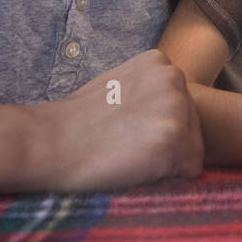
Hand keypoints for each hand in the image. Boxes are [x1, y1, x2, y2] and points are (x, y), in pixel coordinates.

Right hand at [46, 50, 203, 191]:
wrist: (48, 142)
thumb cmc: (76, 121)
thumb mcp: (119, 85)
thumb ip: (148, 90)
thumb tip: (166, 111)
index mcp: (160, 62)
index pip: (182, 108)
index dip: (157, 128)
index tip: (126, 130)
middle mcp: (174, 77)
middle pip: (192, 128)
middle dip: (168, 144)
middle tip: (126, 145)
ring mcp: (176, 107)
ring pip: (192, 149)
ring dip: (168, 161)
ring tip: (129, 154)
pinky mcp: (174, 138)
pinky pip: (191, 171)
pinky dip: (169, 178)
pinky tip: (135, 167)